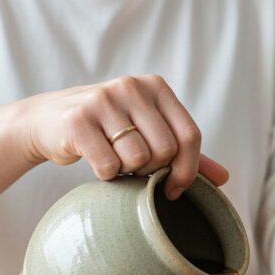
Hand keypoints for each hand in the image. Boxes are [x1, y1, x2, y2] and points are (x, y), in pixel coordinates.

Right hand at [21, 74, 228, 197]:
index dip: (188, 169)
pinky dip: (105, 175)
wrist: (49, 123)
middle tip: (134, 167)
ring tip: (113, 158)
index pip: (190, 135)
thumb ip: (186, 155)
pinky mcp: (77, 119)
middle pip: (165, 151)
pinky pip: (108, 165)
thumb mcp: (150, 135)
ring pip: (138, 159)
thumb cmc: (110, 132)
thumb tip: (225, 178)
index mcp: (156, 87)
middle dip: (152, 170)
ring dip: (126, 172)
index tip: (174, 188)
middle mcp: (131, 86)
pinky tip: (95, 160)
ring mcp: (102, 99)